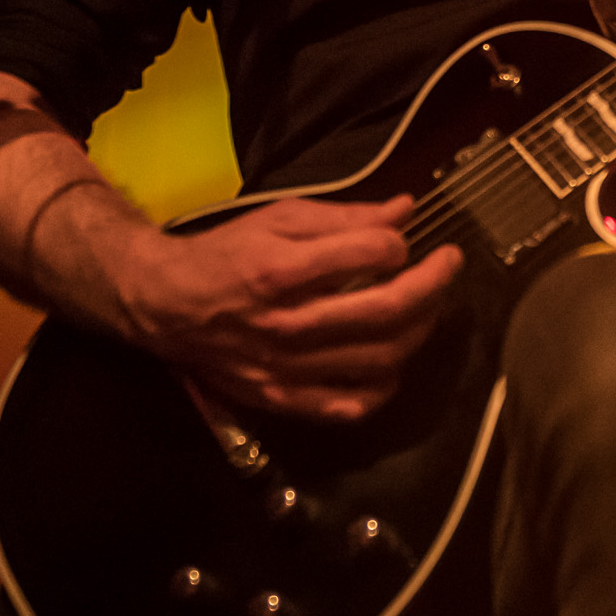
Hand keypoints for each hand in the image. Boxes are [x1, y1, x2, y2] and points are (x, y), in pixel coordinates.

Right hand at [122, 193, 461, 423]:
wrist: (166, 305)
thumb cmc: (225, 256)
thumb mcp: (279, 220)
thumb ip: (344, 217)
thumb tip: (404, 211)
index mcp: (281, 271)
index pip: (370, 255)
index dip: (399, 243)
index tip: (402, 239)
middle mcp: (287, 324)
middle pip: (385, 311)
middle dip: (432, 284)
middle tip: (448, 263)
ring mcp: (287, 368)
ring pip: (379, 359)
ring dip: (419, 331)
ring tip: (427, 307)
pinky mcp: (284, 398)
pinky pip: (351, 405)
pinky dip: (384, 386)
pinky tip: (393, 362)